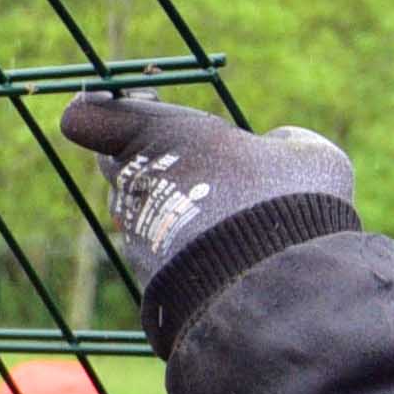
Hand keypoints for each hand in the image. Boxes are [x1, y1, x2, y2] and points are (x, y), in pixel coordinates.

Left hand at [58, 92, 351, 293]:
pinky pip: (156, 247)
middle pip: (115, 162)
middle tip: (195, 161)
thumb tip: (278, 145)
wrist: (272, 286)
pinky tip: (222, 252)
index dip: (104, 112)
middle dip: (147, 159)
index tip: (142, 106)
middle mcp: (134, 181)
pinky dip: (181, 245)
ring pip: (135, 208)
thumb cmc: (287, 202)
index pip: (88, 115)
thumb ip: (283, 142)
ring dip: (167, 205)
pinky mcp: (148, 275)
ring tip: (219, 212)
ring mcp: (136, 231)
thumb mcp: (305, 154)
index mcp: (159, 133)